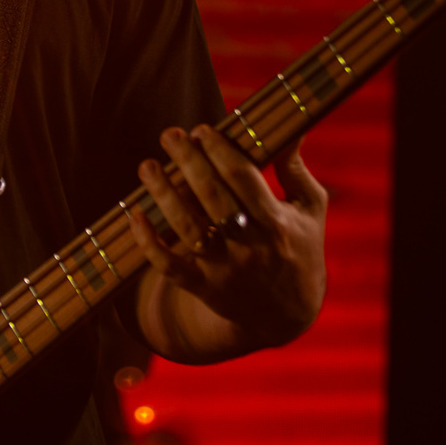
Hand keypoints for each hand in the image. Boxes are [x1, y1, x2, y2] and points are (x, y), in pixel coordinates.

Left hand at [132, 125, 327, 360]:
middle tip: (169, 135)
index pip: (243, 178)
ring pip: (186, 227)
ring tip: (147, 166)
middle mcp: (250, 246)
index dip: (220, 151)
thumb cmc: (299, 248)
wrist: (287, 315)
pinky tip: (135, 216)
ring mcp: (224, 269)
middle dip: (188, 162)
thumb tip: (290, 129)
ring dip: (163, 194)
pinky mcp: (203, 288)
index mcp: (277, 222)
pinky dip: (149, 243)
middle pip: (212, 197)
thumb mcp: (309, 209)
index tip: (202, 130)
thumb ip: (294, 169)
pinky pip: (169, 266)